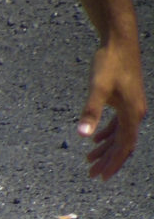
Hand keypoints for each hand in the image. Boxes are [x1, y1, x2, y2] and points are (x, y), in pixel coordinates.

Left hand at [77, 38, 145, 180]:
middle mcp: (135, 112)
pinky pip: (118, 124)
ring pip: (120, 135)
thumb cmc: (109, 63)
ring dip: (106, 149)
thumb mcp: (97, 89)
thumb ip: (90, 112)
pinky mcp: (125, 99)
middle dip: (108, 161)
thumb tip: (83, 135)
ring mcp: (132, 105)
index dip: (113, 163)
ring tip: (89, 161)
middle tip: (92, 175)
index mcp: (132, 113)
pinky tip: (95, 140)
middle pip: (122, 144)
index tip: (101, 177)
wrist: (119, 41)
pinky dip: (107, 134)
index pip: (124, 147)